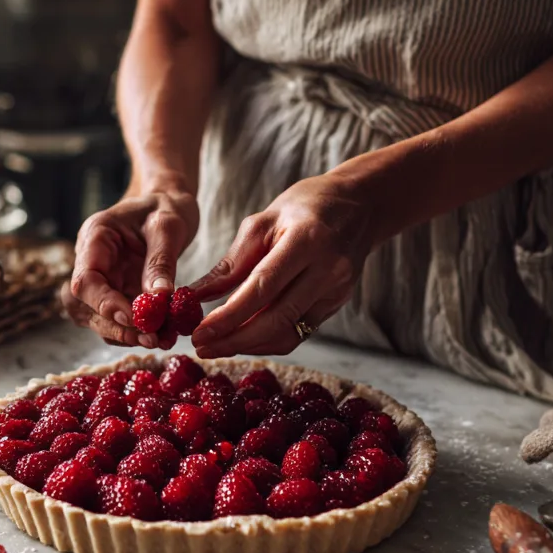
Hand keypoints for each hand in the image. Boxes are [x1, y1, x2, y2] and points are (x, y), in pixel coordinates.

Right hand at [62, 188, 198, 347]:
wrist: (169, 203)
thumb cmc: (166, 206)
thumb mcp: (169, 225)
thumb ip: (161, 262)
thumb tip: (159, 299)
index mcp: (95, 237)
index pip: (85, 280)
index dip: (105, 305)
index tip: (136, 319)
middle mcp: (91, 261)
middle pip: (85, 306)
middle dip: (116, 326)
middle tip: (152, 337)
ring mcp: (102, 279)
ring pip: (98, 318)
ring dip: (127, 334)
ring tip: (163, 339)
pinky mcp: (117, 292)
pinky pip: (119, 318)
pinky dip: (138, 331)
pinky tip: (165, 334)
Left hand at [190, 173, 378, 356]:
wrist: (359, 205)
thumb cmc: (304, 207)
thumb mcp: (261, 222)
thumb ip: (230, 264)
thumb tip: (194, 296)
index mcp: (307, 241)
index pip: (263, 288)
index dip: (229, 316)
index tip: (199, 333)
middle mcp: (327, 270)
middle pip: (276, 319)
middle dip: (234, 340)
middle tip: (200, 347)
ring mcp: (336, 291)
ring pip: (288, 334)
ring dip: (248, 346)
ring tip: (215, 346)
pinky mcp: (336, 305)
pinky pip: (298, 332)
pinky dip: (267, 340)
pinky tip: (241, 339)